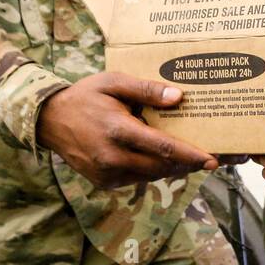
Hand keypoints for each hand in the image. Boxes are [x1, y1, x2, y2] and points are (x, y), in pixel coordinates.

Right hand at [37, 72, 218, 188]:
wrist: (49, 121)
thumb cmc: (85, 96)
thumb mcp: (114, 82)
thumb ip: (146, 90)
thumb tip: (178, 97)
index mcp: (118, 131)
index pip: (163, 148)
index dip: (191, 156)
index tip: (213, 160)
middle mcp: (113, 158)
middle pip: (162, 167)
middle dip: (189, 165)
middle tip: (215, 159)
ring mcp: (108, 174)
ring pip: (152, 176)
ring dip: (174, 169)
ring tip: (195, 159)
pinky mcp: (104, 182)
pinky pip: (138, 179)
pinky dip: (154, 171)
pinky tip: (166, 160)